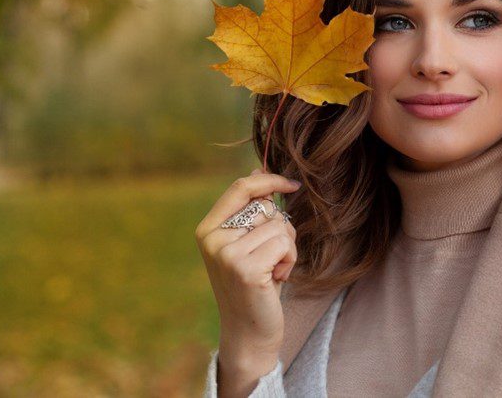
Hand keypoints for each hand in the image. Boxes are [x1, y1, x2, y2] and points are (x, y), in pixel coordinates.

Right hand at [195, 167, 300, 363]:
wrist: (248, 332)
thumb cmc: (254, 284)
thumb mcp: (248, 243)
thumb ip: (250, 210)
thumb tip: (258, 168)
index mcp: (208, 229)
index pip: (241, 187)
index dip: (270, 180)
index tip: (292, 185)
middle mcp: (213, 240)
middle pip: (267, 208)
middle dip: (281, 228)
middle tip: (272, 257)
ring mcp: (227, 255)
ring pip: (279, 226)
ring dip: (287, 248)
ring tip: (272, 270)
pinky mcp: (246, 270)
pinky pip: (285, 244)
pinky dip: (289, 260)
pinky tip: (276, 279)